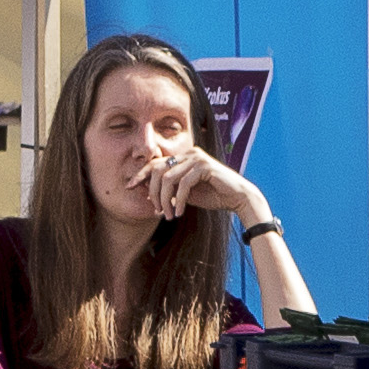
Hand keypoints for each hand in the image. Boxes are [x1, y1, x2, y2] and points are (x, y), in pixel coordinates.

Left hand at [140, 143, 260, 223]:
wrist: (239, 198)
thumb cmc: (214, 196)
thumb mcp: (186, 193)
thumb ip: (170, 189)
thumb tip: (146, 193)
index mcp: (184, 156)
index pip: (155, 163)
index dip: (140, 175)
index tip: (129, 187)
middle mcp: (190, 153)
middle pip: (158, 170)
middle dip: (153, 192)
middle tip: (156, 210)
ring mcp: (197, 158)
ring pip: (169, 178)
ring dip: (165, 200)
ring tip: (168, 215)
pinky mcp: (205, 166)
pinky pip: (183, 185)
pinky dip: (179, 201)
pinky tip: (180, 213)